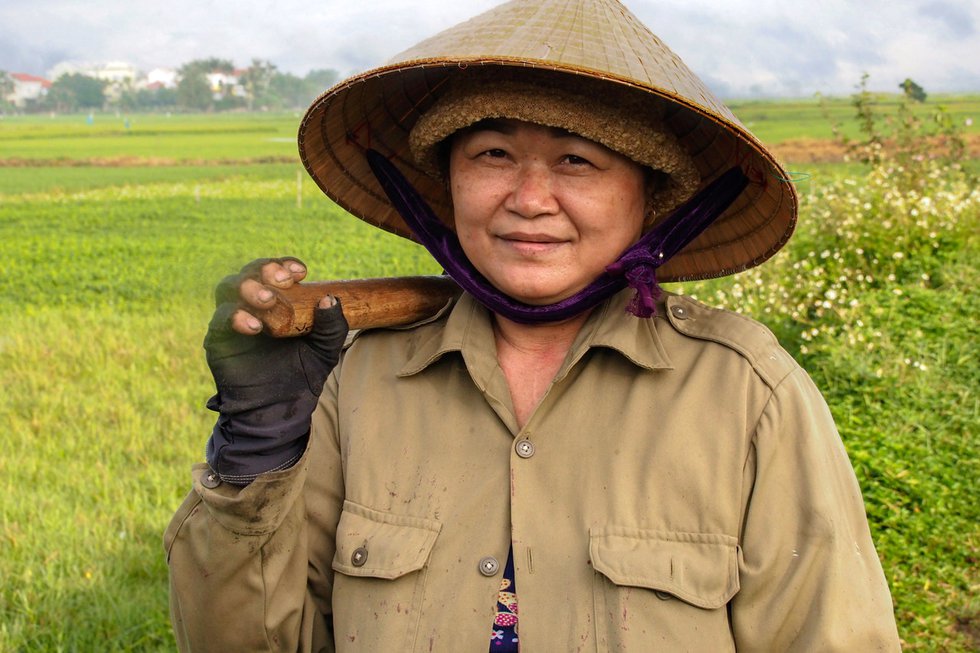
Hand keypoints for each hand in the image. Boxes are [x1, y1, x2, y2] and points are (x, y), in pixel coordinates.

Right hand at [203, 257, 348, 484]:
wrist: (279, 409)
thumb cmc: (301, 375)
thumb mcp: (324, 351)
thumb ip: (331, 327)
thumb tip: (331, 300)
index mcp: (276, 301)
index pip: (274, 272)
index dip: (284, 265)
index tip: (302, 272)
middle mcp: (251, 305)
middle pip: (249, 273)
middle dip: (265, 270)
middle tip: (283, 281)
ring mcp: (231, 320)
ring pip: (228, 288)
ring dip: (249, 288)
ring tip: (268, 301)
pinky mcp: (218, 340)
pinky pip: (219, 319)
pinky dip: (234, 316)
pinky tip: (254, 327)